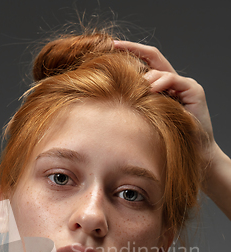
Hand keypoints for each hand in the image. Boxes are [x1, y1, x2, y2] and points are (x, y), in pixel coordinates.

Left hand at [113, 40, 230, 218]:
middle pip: (152, 57)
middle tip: (113, 47)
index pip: (144, 63)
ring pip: (159, 70)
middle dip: (132, 49)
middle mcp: (172, 82)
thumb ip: (132, 109)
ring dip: (143, 78)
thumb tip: (105, 104)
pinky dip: (160, 83)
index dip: (128, 53)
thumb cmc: (165, 145)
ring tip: (132, 87)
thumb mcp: (142, 123)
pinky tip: (149, 91)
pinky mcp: (193, 91)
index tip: (109, 48)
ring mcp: (184, 85)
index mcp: (160, 88)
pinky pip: (174, 80)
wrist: (193, 157)